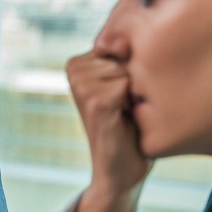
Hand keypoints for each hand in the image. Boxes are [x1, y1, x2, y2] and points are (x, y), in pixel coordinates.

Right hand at [66, 50, 151, 211]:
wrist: (120, 170)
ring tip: (126, 112)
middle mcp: (75, 68)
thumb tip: (131, 48)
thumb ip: (128, 58)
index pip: (125, 40)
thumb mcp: (129, 83)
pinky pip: (129, 84)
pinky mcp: (93, 101)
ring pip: (129, 67)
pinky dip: (135, 104)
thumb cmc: (131, 127)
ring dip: (136, 92)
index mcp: (80, 61)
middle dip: (137, 79)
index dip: (135, 68)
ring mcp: (82, 85)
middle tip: (126, 106)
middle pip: (128, 51)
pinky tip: (124, 120)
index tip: (125, 94)